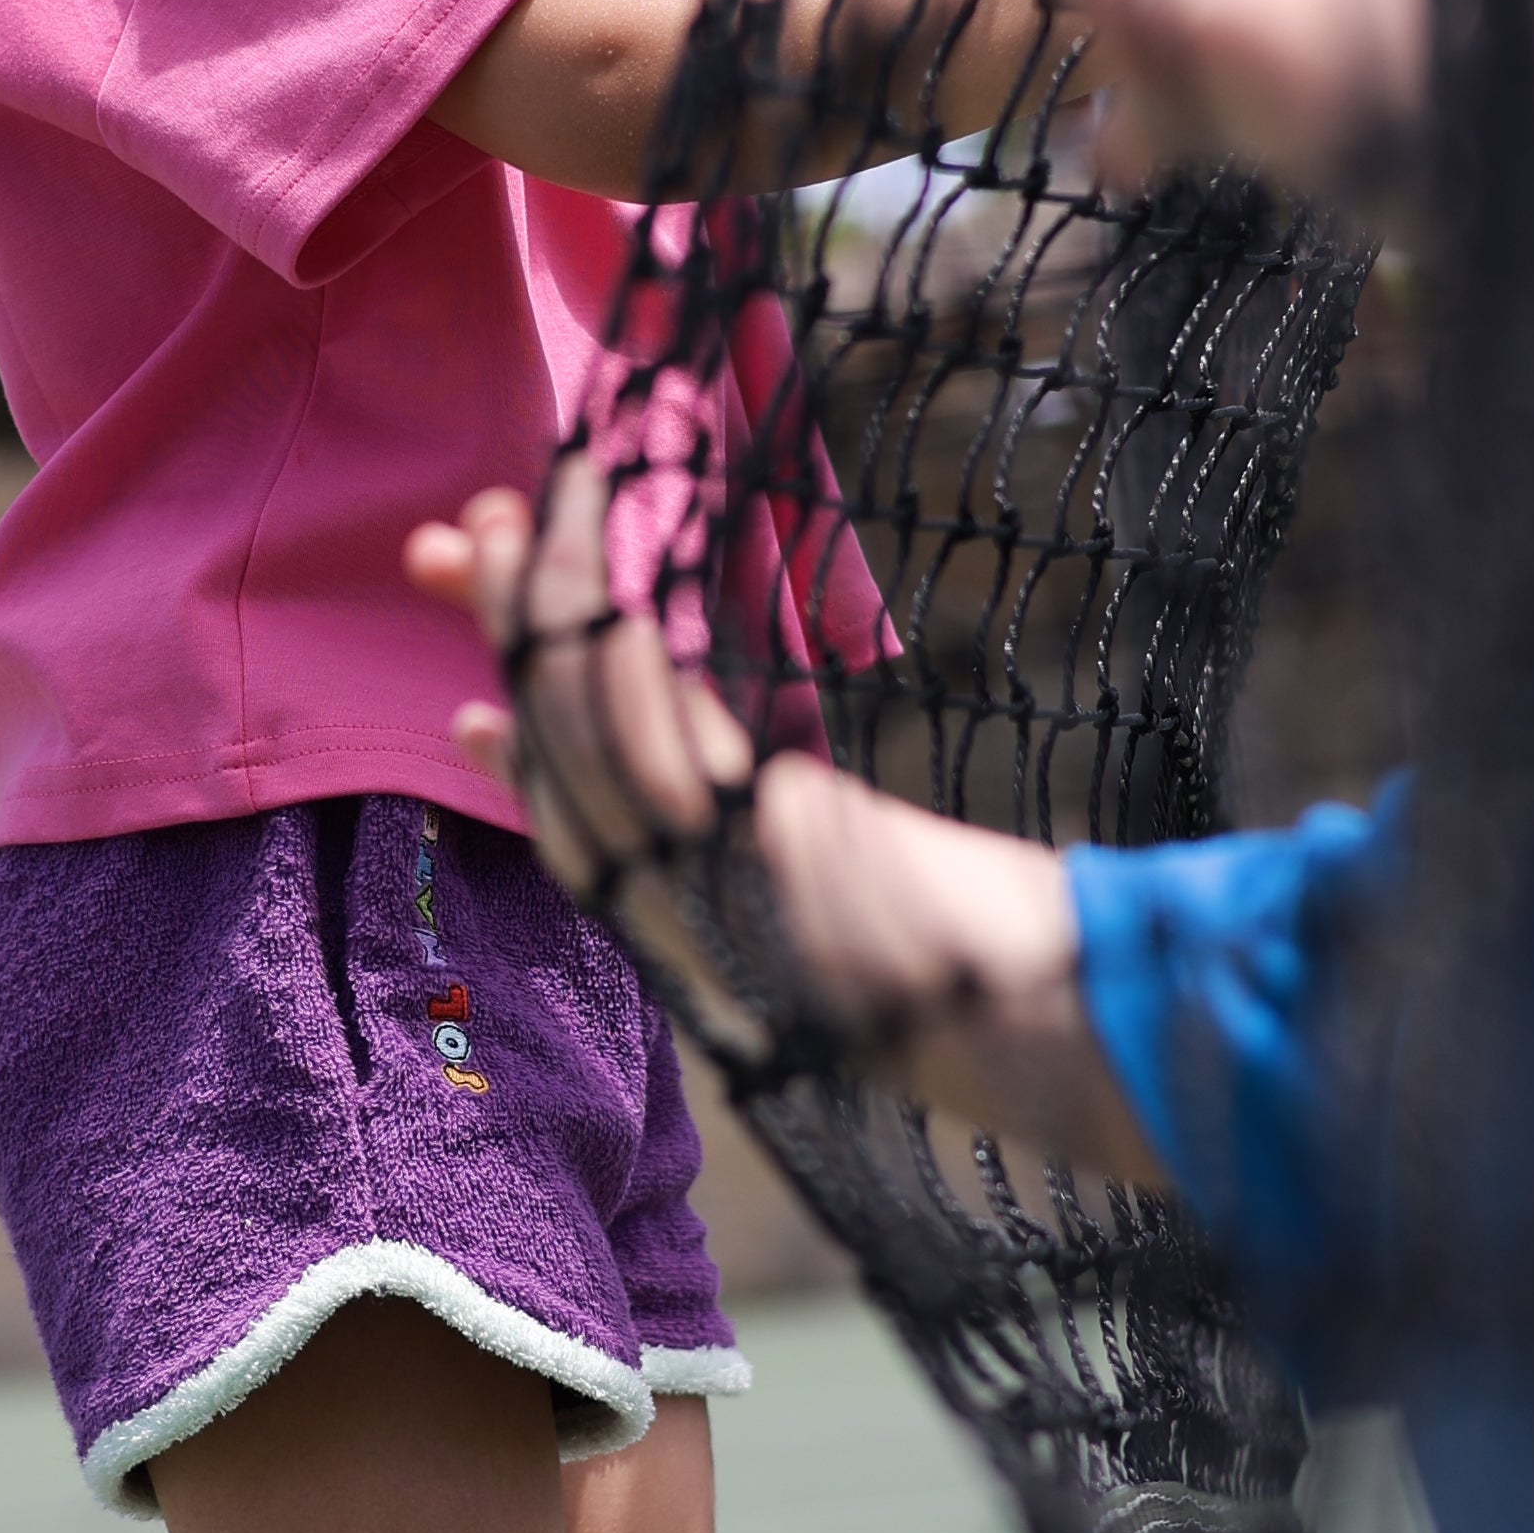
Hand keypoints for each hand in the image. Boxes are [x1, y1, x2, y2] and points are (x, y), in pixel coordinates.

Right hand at [407, 478, 1160, 1171]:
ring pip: (597, 746)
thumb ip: (781, 820)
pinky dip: (641, 688)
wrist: (1063, 1018)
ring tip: (534, 515)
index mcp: (694, 914)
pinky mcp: (783, 876)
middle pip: (562, 753)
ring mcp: (725, 895)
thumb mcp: (855, 876)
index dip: (510, 723)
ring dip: (557, 618)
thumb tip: (735, 761)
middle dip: (512, 631)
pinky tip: (613, 613)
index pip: (564, 808)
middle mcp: (688, 909)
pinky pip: (678, 776)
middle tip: (475, 531)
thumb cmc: (983, 947)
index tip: (471, 668)